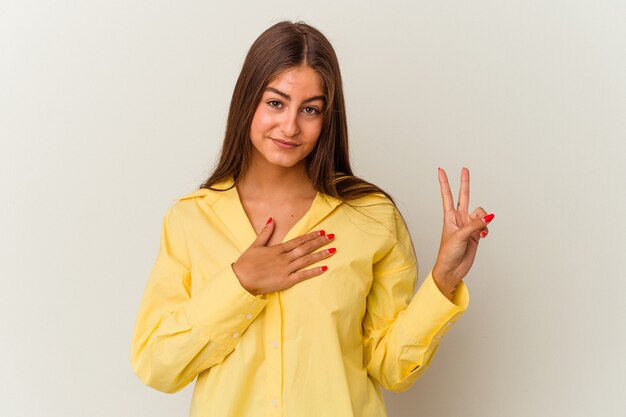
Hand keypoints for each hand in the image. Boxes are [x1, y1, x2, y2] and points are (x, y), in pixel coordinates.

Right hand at [232, 218, 335, 294]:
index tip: (322, 231)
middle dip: (320, 242)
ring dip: (320, 254)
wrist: (240, 280)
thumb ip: (265, 233)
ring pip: (307, 260)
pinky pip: (303, 275)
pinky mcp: (286, 281)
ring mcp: (286, 269)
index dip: (311, 235)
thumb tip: (271, 219)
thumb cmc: (246, 263)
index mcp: (277, 249)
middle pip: (305, 248)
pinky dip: (314, 271)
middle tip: (332, 237)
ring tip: (333, 250)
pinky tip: (324, 268)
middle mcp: (284, 258)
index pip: (298, 240)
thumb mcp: (255, 245)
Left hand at [432, 167, 493, 299]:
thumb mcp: (459, 236)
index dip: (444, 182)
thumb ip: (474, 225)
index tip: (440, 170)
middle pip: (464, 196)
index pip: (447, 195)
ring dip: (483, 219)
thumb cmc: (448, 253)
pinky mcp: (476, 234)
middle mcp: (459, 218)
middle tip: (465, 169)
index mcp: (449, 217)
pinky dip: (487, 227)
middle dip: (465, 183)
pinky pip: (485, 224)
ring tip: (480, 231)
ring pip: (480, 212)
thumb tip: (488, 217)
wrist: (452, 269)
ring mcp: (468, 225)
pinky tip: (484, 234)